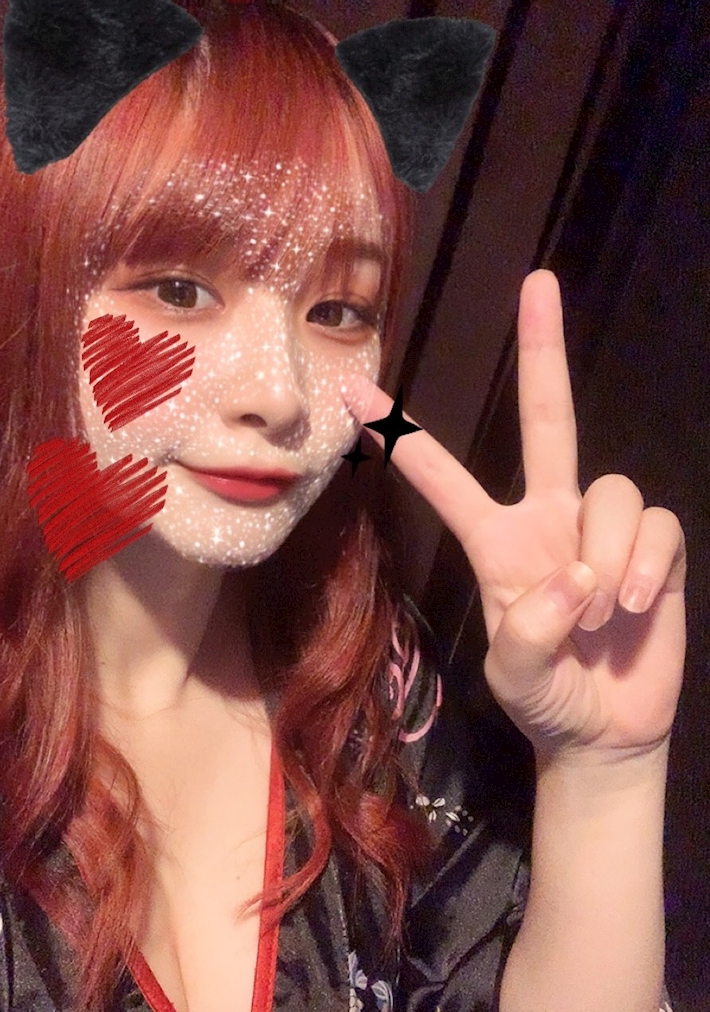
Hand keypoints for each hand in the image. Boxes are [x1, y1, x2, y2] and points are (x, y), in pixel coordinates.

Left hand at [340, 270, 685, 763]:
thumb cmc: (543, 696)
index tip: (355, 390)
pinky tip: (635, 607)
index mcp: (497, 541)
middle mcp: (549, 517)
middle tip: (538, 281)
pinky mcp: (654, 546)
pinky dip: (645, 564)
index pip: (446, 478)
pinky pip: (655, 523)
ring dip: (607, 555)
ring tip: (599, 615)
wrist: (603, 730)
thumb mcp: (514, 675)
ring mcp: (602, 527)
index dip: (405, 437)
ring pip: (612, 486)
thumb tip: (575, 574)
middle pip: (547, 418)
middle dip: (543, 351)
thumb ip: (527, 632)